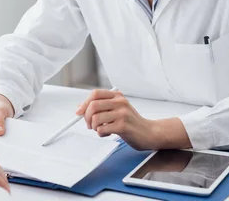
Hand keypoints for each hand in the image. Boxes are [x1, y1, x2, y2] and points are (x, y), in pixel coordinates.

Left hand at [76, 89, 190, 150]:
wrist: (150, 133)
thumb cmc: (131, 123)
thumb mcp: (117, 110)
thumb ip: (102, 107)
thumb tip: (80, 108)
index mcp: (117, 96)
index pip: (95, 94)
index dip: (84, 103)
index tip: (79, 112)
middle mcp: (120, 102)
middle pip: (93, 105)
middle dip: (86, 117)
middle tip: (89, 125)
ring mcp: (122, 113)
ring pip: (96, 118)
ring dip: (94, 127)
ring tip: (101, 130)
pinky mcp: (123, 126)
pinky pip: (102, 129)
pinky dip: (101, 134)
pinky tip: (108, 134)